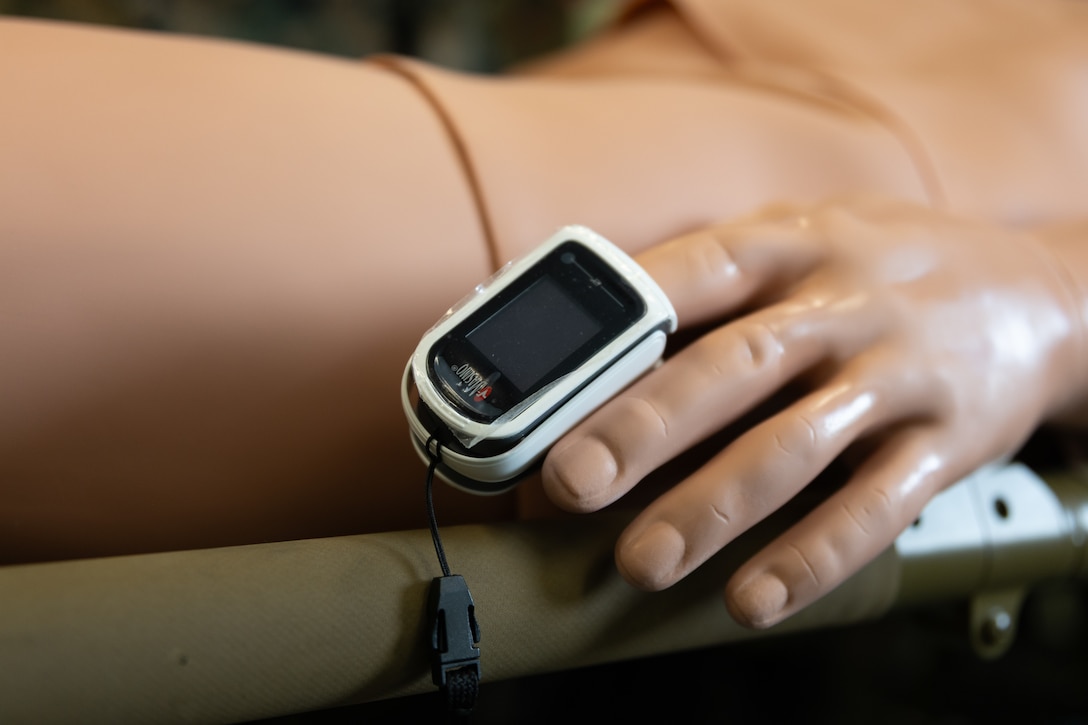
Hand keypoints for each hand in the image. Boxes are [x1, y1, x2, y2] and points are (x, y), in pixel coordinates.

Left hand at [541, 197, 1085, 627]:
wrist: (1044, 293)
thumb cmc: (883, 269)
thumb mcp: (806, 236)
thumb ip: (710, 277)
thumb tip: (586, 331)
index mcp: (789, 245)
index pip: (691, 273)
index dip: (615, 323)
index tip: (540, 377)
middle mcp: (841, 305)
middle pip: (732, 365)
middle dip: (645, 426)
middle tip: (571, 481)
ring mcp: (897, 374)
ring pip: (795, 445)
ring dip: (713, 507)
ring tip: (642, 561)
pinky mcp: (945, 442)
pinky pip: (876, 506)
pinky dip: (814, 555)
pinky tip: (753, 597)